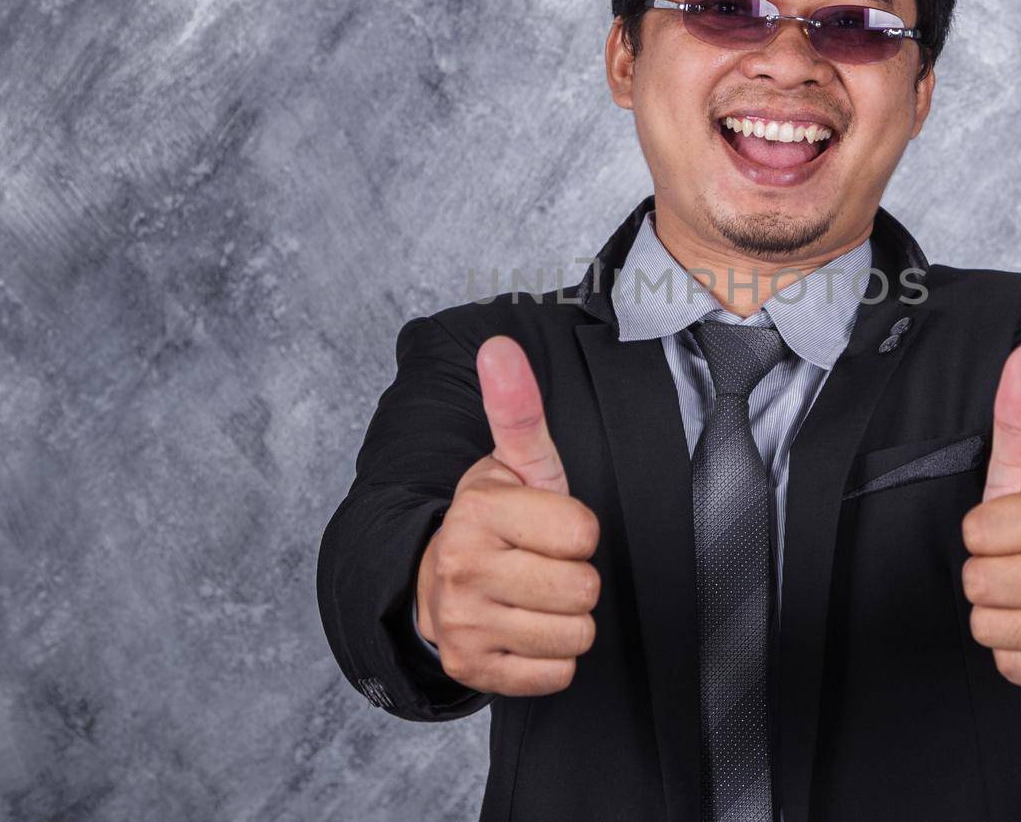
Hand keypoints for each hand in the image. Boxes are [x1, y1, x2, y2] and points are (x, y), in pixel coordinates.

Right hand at [415, 335, 601, 695]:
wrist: (437, 583)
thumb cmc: (497, 521)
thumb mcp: (514, 463)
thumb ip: (517, 408)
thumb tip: (498, 345)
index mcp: (478, 510)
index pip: (584, 532)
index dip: (577, 530)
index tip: (546, 527)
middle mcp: (461, 567)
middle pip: (583, 588)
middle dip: (575, 578)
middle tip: (540, 564)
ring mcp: (462, 624)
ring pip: (574, 635)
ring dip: (565, 620)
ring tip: (533, 597)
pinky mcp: (470, 671)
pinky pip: (555, 674)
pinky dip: (550, 659)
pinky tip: (523, 630)